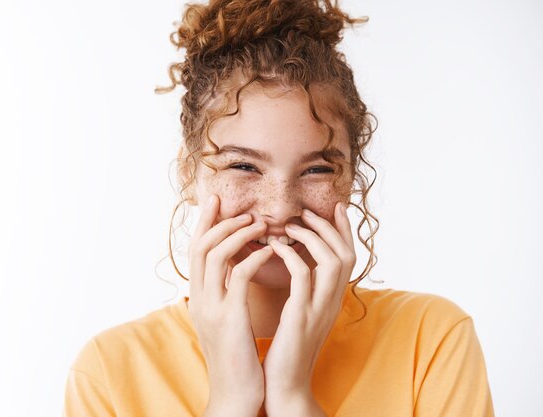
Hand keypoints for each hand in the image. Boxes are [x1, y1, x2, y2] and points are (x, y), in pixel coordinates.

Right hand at [188, 194, 272, 415]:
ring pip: (214, 254)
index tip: (216, 202)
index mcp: (198, 298)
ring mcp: (211, 308)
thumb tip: (234, 269)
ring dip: (237, 233)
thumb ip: (224, 294)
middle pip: (198, 245)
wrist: (235, 395)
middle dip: (215, 219)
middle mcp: (198, 299)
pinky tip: (270, 250)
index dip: (204, 223)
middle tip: (236, 204)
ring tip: (259, 223)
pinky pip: (239, 276)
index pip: (195, 251)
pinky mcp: (229, 318)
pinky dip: (254, 257)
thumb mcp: (225, 321)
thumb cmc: (236, 357)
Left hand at [262, 202, 355, 415]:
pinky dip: (291, 256)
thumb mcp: (302, 314)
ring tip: (291, 224)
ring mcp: (320, 309)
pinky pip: (303, 277)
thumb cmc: (288, 348)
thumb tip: (299, 263)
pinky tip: (275, 247)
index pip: (348, 257)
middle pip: (347, 253)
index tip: (333, 207)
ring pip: (332, 260)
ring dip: (312, 237)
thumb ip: (306, 290)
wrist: (285, 385)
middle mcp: (333, 302)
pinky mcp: (301, 317)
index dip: (343, 230)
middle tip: (307, 212)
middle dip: (330, 227)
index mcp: (333, 300)